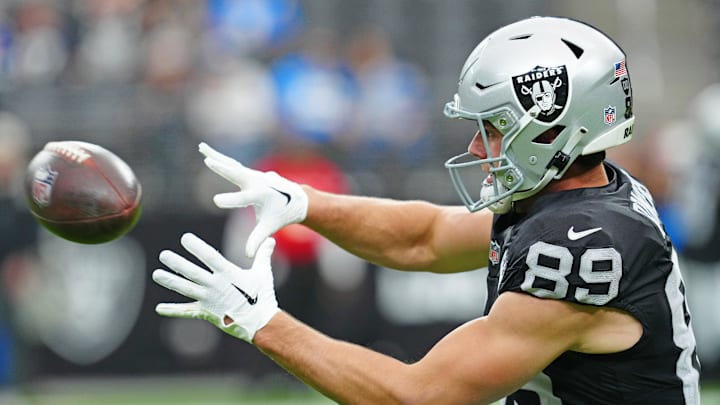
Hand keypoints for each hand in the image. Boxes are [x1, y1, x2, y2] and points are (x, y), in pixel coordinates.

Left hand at [153, 233, 279, 342]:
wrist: (261, 323)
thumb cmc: (262, 296)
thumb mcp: (263, 273)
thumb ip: (263, 255)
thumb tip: (271, 239)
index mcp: (228, 274)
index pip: (209, 257)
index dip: (196, 247)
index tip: (185, 238)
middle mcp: (215, 286)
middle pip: (192, 273)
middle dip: (177, 264)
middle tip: (163, 255)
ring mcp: (209, 300)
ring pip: (186, 289)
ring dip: (170, 282)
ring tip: (156, 274)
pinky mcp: (206, 313)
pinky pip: (187, 311)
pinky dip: (173, 310)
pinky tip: (158, 308)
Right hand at [199, 142, 308, 257]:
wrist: (295, 199)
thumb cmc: (280, 214)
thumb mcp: (269, 226)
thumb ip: (257, 239)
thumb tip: (248, 255)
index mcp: (261, 195)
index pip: (243, 199)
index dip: (230, 200)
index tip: (216, 201)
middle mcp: (256, 182)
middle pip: (237, 174)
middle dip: (223, 169)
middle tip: (209, 161)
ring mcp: (253, 174)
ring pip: (231, 164)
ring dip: (216, 156)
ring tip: (201, 147)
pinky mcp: (249, 172)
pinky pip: (232, 164)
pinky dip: (219, 157)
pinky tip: (205, 150)